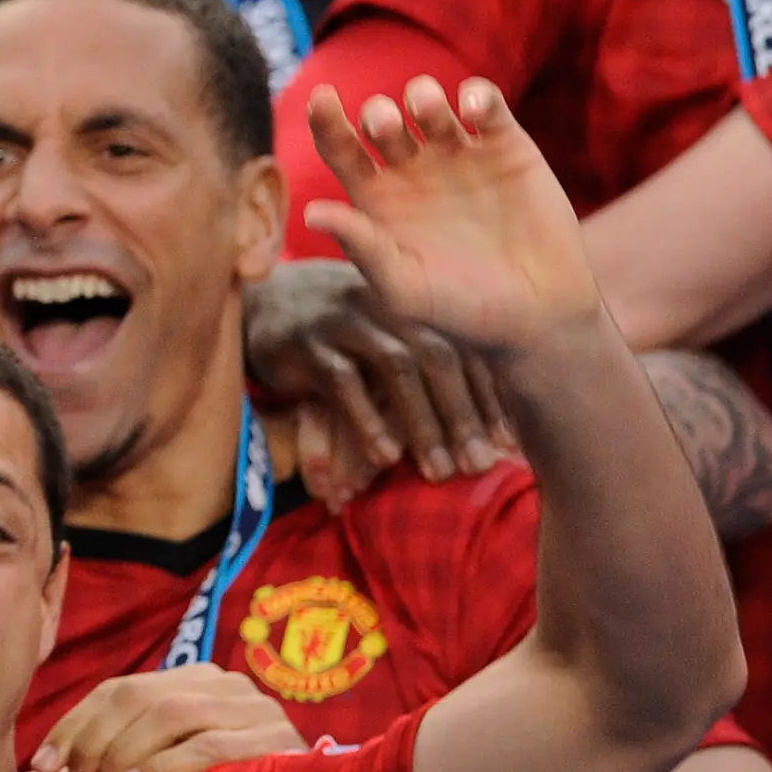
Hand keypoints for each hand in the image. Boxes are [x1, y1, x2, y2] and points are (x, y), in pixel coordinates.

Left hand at [21, 662, 305, 771]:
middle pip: (136, 696)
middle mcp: (224, 684)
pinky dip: (163, 765)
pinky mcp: (274, 741)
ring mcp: (253, 708)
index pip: (118, 689)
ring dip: (122, 753)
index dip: (74, 723)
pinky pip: (206, 747)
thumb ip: (112, 759)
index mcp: (194, 681)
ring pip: (168, 714)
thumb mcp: (165, 767)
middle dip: (94, 740)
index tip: (41, 764)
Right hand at [245, 256, 512, 497]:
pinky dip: (367, 419)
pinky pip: (342, 381)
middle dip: (462, 414)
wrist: (263, 300)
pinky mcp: (303, 342)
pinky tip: (385, 456)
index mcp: (413, 305)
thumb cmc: (340, 332)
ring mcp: (342, 320)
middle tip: (479, 466)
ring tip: (438, 471)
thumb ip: (426, 365)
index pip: (464, 348)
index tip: (508, 445)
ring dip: (422, 422)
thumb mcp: (385, 338)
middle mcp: (384, 306)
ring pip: (396, 366)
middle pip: (437, 355)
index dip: (488, 397)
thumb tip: (485, 427)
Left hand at [302, 76, 601, 359]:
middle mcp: (411, 170)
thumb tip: (310, 212)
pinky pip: (486, 104)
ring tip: (428, 111)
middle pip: (380, 120)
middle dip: (378, 114)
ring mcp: (458, 155)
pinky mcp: (506, 148)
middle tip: (386, 127)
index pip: (340, 149)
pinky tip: (475, 111)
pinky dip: (479, 96)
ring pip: (427, 102)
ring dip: (422, 95)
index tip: (320, 98)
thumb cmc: (461, 309)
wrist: (537, 314)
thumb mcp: (404, 286)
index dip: (325, 120)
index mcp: (377, 198)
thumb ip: (362, 246)